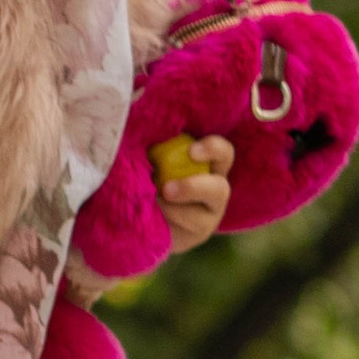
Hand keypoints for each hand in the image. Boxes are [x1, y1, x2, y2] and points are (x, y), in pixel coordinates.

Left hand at [155, 132, 233, 252]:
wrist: (134, 211)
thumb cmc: (146, 173)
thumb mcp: (150, 156)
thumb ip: (157, 144)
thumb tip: (150, 121)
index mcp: (209, 165)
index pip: (224, 153)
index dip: (213, 149)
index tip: (191, 151)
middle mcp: (215, 191)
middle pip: (220, 190)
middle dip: (194, 188)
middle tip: (166, 189)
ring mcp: (208, 217)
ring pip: (198, 218)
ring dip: (171, 210)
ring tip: (150, 204)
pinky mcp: (196, 236)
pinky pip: (182, 233)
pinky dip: (164, 224)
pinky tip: (150, 217)